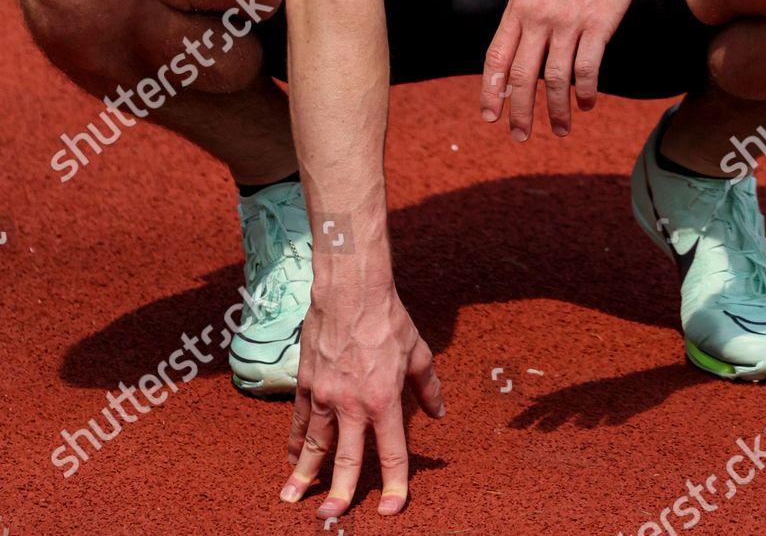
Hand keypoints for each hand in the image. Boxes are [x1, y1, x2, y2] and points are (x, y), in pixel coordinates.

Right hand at [281, 286, 443, 518]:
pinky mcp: (306, 382)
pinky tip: (291, 458)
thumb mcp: (417, 351)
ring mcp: (325, 395)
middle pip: (347, 459)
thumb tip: (439, 412)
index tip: (392, 511)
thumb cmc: (387, 317)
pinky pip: (299, 419)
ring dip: (304, 474)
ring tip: (291, 498)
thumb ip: (428, 386)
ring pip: (315, 445)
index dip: (395, 485)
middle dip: (340, 493)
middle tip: (331, 518)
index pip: (392, 453)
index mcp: (384, 400)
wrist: (351, 288)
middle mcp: (352, 404)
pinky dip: (295, 441)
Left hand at [479, 0, 646, 139]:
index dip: (490, 90)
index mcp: (518, 7)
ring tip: (559, 129)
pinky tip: (585, 104)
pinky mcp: (598, 24)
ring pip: (556, 79)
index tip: (489, 116)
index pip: (496, 57)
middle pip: (523, 76)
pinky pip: (587, 69)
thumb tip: (514, 57)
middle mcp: (539, 16)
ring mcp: (568, 21)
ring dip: (556, 110)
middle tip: (520, 136)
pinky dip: (584, 92)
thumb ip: (524, 17)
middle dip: (519, 112)